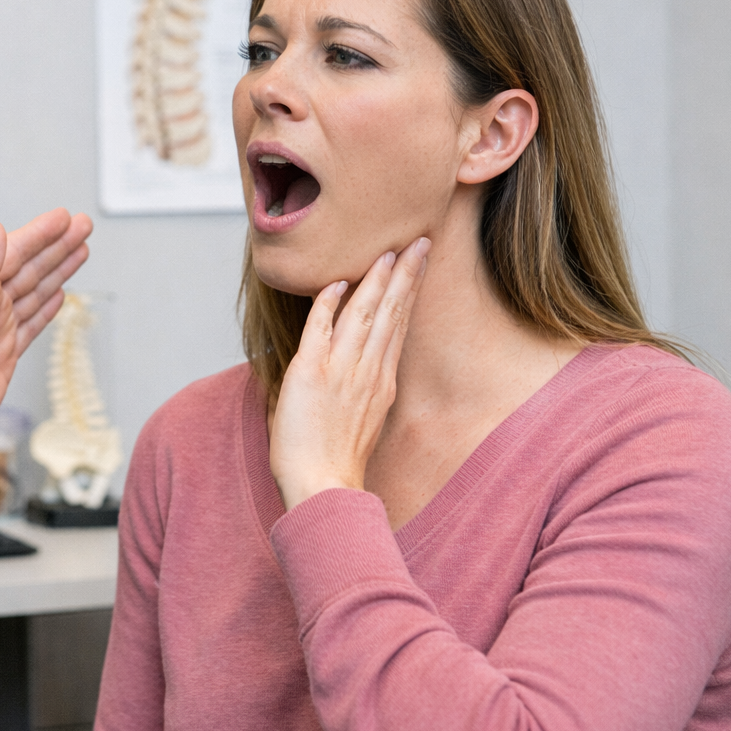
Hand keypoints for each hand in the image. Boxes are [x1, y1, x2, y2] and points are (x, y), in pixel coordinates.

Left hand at [0, 208, 91, 454]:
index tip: (63, 218)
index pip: (13, 252)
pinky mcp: (4, 354)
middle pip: (30, 267)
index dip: (40, 234)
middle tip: (81, 226)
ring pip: (35, 291)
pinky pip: (32, 323)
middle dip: (57, 245)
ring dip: (58, 270)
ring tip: (79, 250)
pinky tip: (59, 294)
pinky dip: (47, 307)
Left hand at [268, 238, 429, 509]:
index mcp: (381, 382)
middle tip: (419, 241)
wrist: (322, 488)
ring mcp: (342, 371)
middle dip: (405, 274)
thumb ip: (362, 390)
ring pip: (363, 315)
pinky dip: (327, 305)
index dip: (407, 293)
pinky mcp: (311, 374)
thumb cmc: (335, 462)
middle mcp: (367, 372)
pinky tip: (336, 283)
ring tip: (389, 251)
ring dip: (375, 280)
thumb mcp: (360, 420)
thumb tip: (359, 371)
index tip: (416, 264)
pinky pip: (320, 330)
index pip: (397, 326)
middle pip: (391, 313)